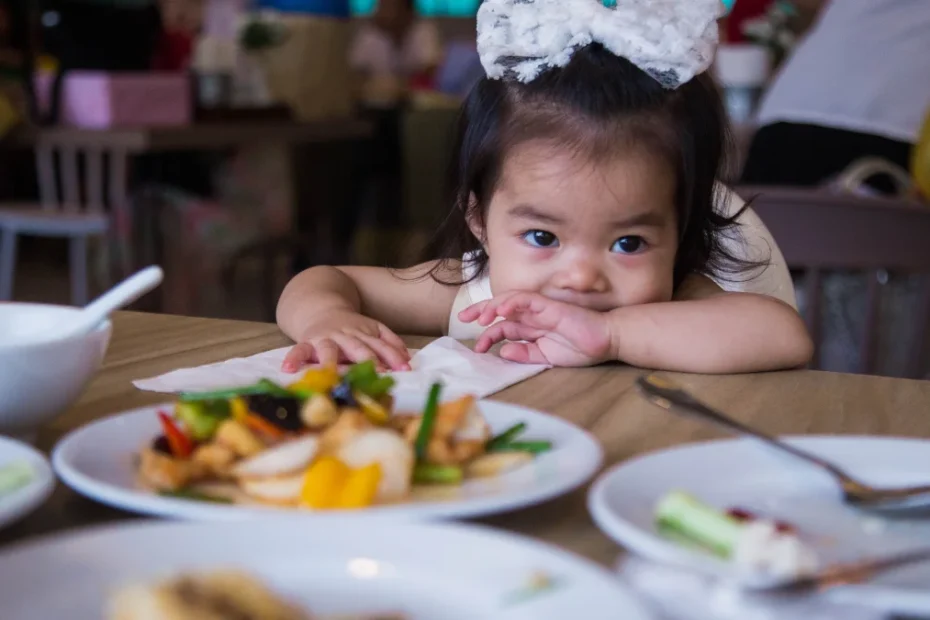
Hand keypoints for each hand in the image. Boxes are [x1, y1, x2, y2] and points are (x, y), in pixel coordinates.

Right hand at [281, 309, 410, 371]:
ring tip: (330, 372)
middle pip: (357, 348)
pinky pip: (299, 350)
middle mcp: (345, 335)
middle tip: (375, 373)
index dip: (392, 357)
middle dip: (366, 359)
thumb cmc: (350, 327)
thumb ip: (391, 343)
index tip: (403, 370)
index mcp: (364, 333)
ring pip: (329, 349)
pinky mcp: (306, 342)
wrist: (320, 307)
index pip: (381, 346)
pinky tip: (288, 369)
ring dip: (330, 361)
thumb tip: (407, 361)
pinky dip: (293, 359)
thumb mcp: (374, 329)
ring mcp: (325, 338)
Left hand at [458, 292, 612, 366]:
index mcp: (530, 328)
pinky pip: (526, 299)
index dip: (487, 334)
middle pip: (500, 309)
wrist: (605, 341)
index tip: (476, 348)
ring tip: (480, 317)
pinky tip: (501, 310)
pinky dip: (512, 302)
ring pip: (509, 300)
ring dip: (492, 306)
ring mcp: (539, 308)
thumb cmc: (579, 348)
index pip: (503, 326)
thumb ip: (525, 354)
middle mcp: (531, 316)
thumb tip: (503, 352)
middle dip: (480, 311)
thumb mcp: (546, 357)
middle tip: (463, 319)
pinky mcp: (549, 305)